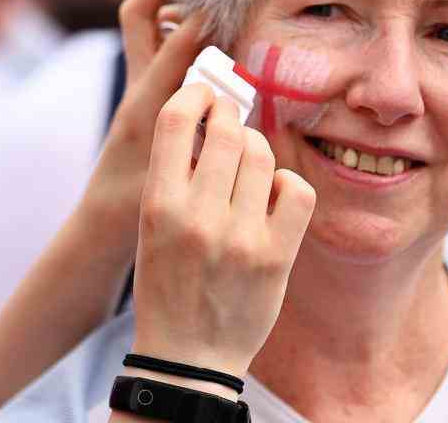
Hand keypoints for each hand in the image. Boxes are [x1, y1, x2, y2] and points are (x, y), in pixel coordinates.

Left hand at [78, 0, 203, 244]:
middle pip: (140, 13)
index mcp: (151, 102)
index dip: (207, 9)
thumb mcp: (181, 173)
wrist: (101, 224)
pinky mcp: (142, 98)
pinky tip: (210, 36)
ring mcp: (138, 89)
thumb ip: (212, 141)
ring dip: (172, 0)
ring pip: (146, 26)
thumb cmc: (142, 207)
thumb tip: (247, 106)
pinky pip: (156, 48)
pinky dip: (177, 30)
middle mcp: (139, 86)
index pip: (178, 38)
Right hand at [130, 84, 315, 374]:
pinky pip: (296, 189)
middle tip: (230, 118)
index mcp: (158, 205)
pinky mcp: (276, 256)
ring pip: (261, 154)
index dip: (195, 93)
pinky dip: (286, 183)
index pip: (175, 119)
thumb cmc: (167, 282)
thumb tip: (206, 117)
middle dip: (229, 114)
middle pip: (225, 129)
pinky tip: (273, 194)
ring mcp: (240, 237)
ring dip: (256, 148)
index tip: (203, 92)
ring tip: (248, 161)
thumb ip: (175, 175)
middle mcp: (197, 217)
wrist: (187, 355)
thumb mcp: (152, 226)